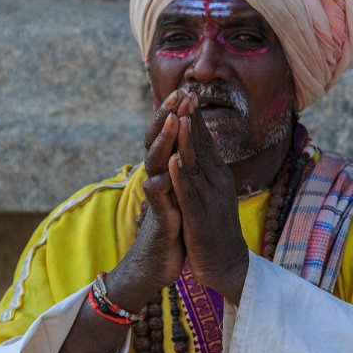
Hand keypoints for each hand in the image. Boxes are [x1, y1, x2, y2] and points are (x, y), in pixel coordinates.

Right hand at [109, 90, 193, 306]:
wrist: (158, 261)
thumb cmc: (174, 224)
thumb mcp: (182, 190)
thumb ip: (184, 166)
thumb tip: (196, 140)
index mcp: (167, 171)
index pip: (170, 137)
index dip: (177, 114)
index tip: (187, 91)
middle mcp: (158, 178)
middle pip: (158, 141)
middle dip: (168, 118)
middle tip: (177, 95)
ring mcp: (156, 196)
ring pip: (155, 163)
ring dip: (164, 142)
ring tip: (173, 122)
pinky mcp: (158, 217)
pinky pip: (156, 198)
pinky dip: (160, 185)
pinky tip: (163, 175)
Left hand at [169, 99, 248, 304]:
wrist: (228, 266)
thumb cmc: (215, 230)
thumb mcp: (212, 194)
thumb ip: (205, 170)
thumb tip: (200, 145)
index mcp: (218, 177)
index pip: (206, 141)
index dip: (196, 118)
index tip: (188, 93)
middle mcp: (217, 184)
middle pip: (202, 147)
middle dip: (192, 120)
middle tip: (186, 93)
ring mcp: (210, 201)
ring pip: (195, 166)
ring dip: (186, 141)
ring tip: (178, 117)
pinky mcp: (200, 220)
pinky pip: (188, 195)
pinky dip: (179, 177)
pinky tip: (171, 161)